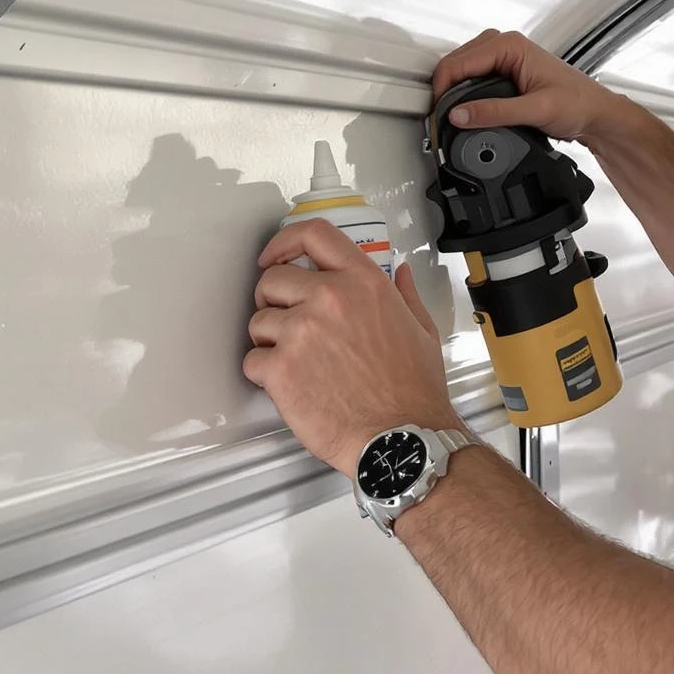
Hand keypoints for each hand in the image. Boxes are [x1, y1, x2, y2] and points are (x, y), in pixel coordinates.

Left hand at [246, 220, 458, 477]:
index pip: (313, 235)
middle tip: (285, 322)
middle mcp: (329, 299)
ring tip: (296, 362)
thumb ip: (405, 294)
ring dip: (269, 341)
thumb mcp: (422, 330)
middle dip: (272, 300)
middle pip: (272, 278)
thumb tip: (399, 272)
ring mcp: (301, 332)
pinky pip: (252, 360)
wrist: (402, 439)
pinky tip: (291, 386)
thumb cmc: (413, 392)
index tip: (275, 256)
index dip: (285, 241)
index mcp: (363, 283)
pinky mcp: (281, 369)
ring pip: (258, 322)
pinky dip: (264, 375)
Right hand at [432, 30, 627, 145]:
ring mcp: (504, 58)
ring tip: (446, 115)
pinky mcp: (505, 72)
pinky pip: (473, 78)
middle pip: (456, 63)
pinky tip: (463, 110)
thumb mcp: (535, 110)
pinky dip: (464, 93)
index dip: (443, 90)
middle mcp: (505, 46)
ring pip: (462, 70)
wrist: (596, 113)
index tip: (438, 115)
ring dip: (452, 91)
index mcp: (510, 45)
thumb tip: (460, 115)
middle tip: (437, 118)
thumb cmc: (578, 103)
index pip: (459, 63)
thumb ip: (495, 112)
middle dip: (443, 90)